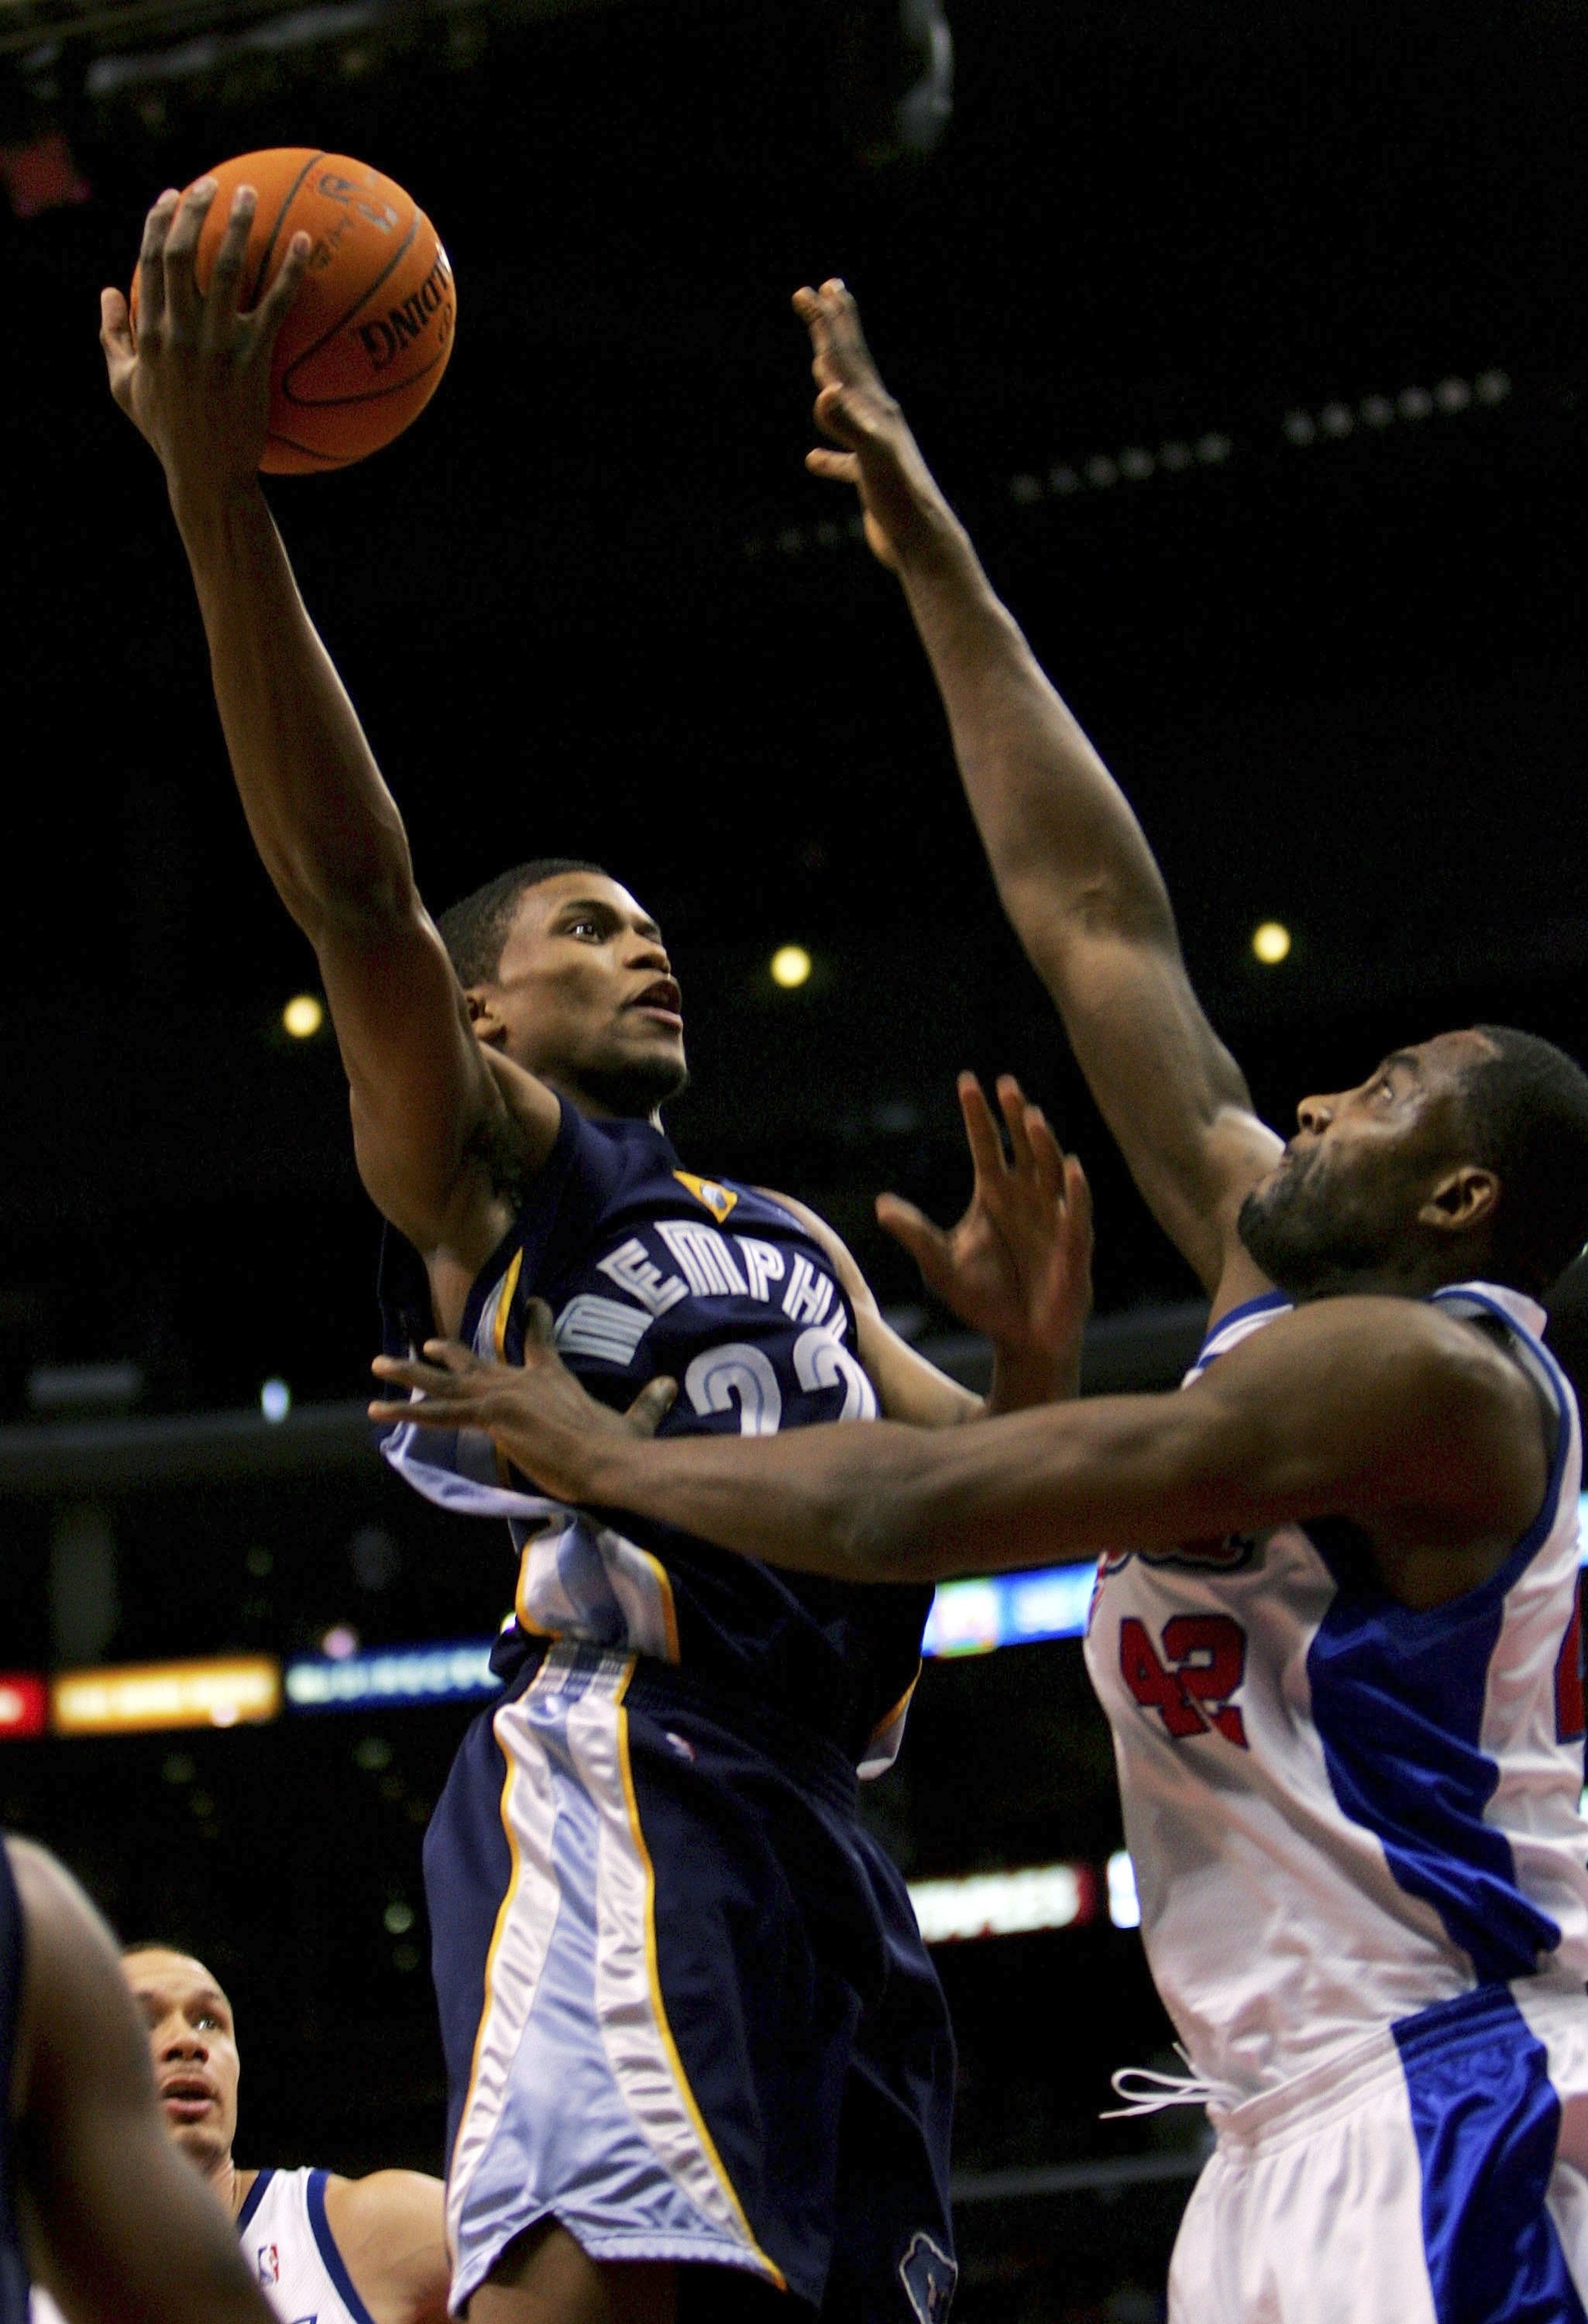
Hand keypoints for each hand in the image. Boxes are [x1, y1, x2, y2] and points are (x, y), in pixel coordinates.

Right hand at [100, 178, 309, 502]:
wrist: (206, 474)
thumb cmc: (167, 432)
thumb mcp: (125, 386)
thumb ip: (111, 337)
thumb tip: (106, 292)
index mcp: (150, 333)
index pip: (149, 261)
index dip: (159, 222)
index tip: (172, 195)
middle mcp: (179, 331)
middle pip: (181, 253)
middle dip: (194, 209)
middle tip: (213, 183)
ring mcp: (215, 344)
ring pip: (224, 269)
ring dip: (237, 225)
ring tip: (250, 195)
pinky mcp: (251, 359)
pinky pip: (273, 304)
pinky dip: (288, 270)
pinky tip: (303, 242)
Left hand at [368, 1302, 677, 1504]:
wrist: (609, 1461)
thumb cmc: (619, 1447)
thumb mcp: (635, 1422)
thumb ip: (648, 1403)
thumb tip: (672, 1384)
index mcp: (554, 1379)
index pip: (541, 1344)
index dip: (537, 1322)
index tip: (535, 1304)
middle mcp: (523, 1381)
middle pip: (478, 1363)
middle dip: (450, 1353)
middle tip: (428, 1341)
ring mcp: (504, 1396)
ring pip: (446, 1383)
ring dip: (410, 1374)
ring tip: (380, 1366)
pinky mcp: (492, 1416)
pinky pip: (440, 1414)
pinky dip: (408, 1412)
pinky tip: (380, 1411)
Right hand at [792, 277, 956, 571]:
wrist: (924, 541)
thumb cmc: (900, 499)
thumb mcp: (872, 455)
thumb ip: (849, 422)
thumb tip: (825, 390)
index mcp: (875, 408)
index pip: (845, 355)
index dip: (829, 322)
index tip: (815, 288)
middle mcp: (878, 419)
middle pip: (851, 364)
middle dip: (833, 328)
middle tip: (821, 290)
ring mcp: (875, 447)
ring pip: (847, 404)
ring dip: (832, 379)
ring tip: (821, 360)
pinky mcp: (871, 478)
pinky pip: (845, 461)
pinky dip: (829, 456)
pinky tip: (814, 460)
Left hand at [878, 1073, 1092, 1405]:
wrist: (1019, 1340)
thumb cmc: (983, 1299)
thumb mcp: (940, 1266)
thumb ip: (916, 1235)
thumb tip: (881, 1206)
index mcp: (994, 1194)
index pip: (986, 1145)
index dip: (977, 1115)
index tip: (967, 1081)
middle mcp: (1026, 1197)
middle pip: (1022, 1146)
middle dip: (1014, 1116)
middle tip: (1005, 1085)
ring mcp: (1053, 1217)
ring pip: (1051, 1169)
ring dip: (1043, 1143)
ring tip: (1031, 1116)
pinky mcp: (1073, 1245)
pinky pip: (1077, 1212)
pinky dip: (1076, 1190)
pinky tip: (1072, 1167)